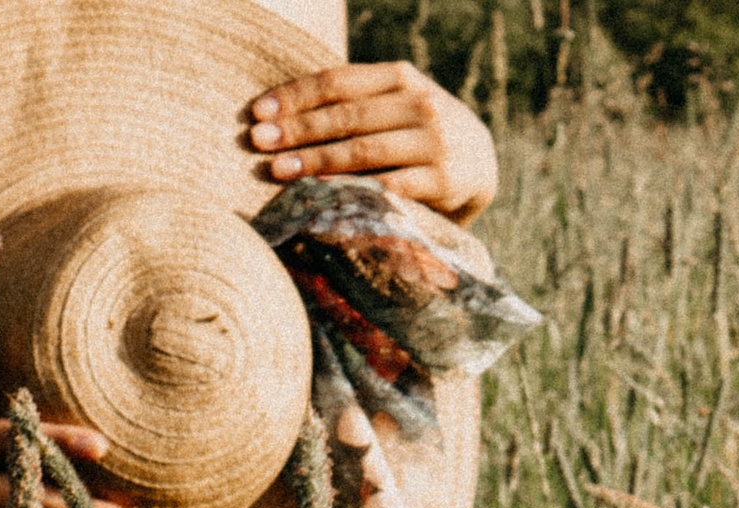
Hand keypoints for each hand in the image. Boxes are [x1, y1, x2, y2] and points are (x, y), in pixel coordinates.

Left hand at [247, 62, 497, 222]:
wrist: (480, 165)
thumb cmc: (416, 135)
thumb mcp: (392, 106)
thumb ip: (353, 103)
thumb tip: (279, 115)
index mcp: (401, 78)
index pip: (340, 82)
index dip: (296, 95)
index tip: (257, 112)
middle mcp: (421, 104)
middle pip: (347, 115)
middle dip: (298, 129)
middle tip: (258, 141)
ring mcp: (434, 142)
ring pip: (364, 151)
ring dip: (316, 160)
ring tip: (278, 170)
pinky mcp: (444, 180)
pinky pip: (388, 188)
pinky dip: (352, 192)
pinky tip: (320, 197)